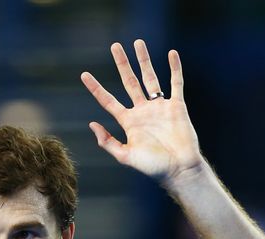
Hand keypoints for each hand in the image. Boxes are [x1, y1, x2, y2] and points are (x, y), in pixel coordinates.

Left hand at [81, 40, 202, 185]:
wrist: (179, 170)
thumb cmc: (153, 167)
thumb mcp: (126, 156)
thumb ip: (108, 142)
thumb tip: (92, 124)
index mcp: (129, 122)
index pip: (108, 101)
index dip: (96, 88)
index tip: (84, 74)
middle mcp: (143, 111)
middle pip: (130, 81)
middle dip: (122, 64)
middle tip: (115, 46)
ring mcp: (160, 107)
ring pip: (151, 78)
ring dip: (144, 60)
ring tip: (138, 43)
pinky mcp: (177, 106)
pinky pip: (176, 83)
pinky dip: (175, 68)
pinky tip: (172, 54)